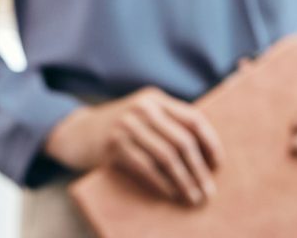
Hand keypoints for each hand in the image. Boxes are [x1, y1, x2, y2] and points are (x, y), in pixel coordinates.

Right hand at [43, 88, 222, 205]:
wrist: (78, 132)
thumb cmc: (119, 128)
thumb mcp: (143, 115)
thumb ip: (168, 123)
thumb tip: (207, 154)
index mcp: (154, 98)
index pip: (193, 118)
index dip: (211, 142)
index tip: (218, 165)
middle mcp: (142, 107)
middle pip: (183, 140)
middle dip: (200, 169)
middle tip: (210, 191)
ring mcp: (127, 125)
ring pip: (168, 156)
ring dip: (185, 181)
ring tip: (194, 198)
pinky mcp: (115, 144)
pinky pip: (147, 167)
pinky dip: (163, 183)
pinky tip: (172, 194)